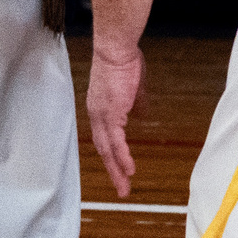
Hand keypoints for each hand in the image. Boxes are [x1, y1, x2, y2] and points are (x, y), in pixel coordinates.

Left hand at [84, 43, 145, 197]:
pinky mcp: (110, 114)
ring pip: (108, 150)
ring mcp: (101, 116)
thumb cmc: (125, 61)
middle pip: (103, 149)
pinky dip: (122, 158)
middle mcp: (97, 115)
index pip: (104, 137)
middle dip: (112, 170)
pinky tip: (129, 170)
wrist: (116, 49)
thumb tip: (141, 115)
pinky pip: (116, 142)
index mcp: (100, 108)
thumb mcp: (134, 87)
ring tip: (124, 187)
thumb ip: (136, 104)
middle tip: (121, 187)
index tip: (119, 168)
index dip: (112, 154)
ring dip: (116, 170)